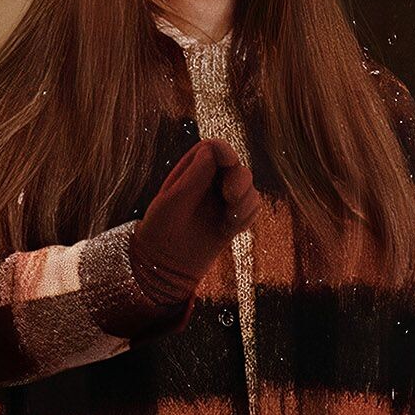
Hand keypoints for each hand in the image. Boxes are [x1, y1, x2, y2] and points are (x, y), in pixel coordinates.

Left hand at [127, 138, 261, 303]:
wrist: (165, 265)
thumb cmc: (160, 229)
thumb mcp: (172, 201)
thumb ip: (194, 176)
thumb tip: (212, 149)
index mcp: (191, 170)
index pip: (215, 149)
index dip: (225, 151)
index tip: (229, 162)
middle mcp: (209, 182)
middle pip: (238, 167)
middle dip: (240, 180)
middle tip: (230, 197)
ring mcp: (223, 200)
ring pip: (250, 189)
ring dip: (245, 202)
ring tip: (229, 219)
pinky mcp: (233, 219)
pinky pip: (254, 209)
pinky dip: (248, 217)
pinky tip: (230, 229)